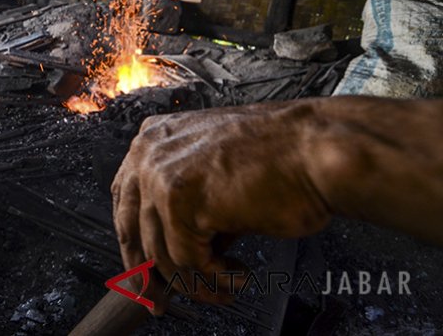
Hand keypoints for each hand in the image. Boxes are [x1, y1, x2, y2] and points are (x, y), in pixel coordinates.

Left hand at [111, 101, 334, 310]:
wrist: (319, 150)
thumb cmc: (283, 159)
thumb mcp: (216, 173)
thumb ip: (187, 203)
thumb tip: (172, 253)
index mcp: (154, 138)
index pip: (124, 200)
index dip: (133, 243)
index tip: (139, 273)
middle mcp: (150, 152)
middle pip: (131, 229)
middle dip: (147, 275)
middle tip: (159, 303)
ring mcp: (161, 174)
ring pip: (160, 253)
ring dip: (194, 283)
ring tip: (223, 289)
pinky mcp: (181, 200)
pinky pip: (188, 262)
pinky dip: (214, 280)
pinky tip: (238, 277)